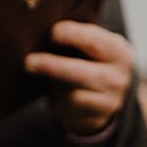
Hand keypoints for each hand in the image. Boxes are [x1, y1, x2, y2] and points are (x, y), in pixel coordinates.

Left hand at [24, 21, 132, 135]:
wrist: (109, 96)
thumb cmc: (92, 61)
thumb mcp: (94, 46)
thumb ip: (77, 37)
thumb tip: (43, 29)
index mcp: (118, 52)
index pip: (96, 42)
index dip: (74, 35)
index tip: (53, 31)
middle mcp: (117, 77)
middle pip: (82, 72)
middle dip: (53, 66)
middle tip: (28, 61)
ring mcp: (109, 101)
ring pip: (73, 95)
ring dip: (52, 82)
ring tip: (35, 69)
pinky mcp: (95, 118)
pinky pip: (68, 108)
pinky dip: (56, 98)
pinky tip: (52, 90)